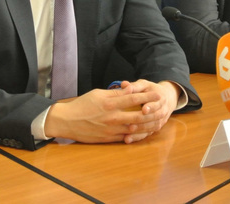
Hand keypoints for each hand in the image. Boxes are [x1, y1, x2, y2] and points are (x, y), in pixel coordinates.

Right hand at [44, 80, 178, 143]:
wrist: (67, 121)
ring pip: (135, 128)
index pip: (133, 99)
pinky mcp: (108, 138)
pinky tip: (145, 132)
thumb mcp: (98, 94)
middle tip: (162, 108)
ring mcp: (111, 129)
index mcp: (109, 103)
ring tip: (158, 121)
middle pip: (138, 115)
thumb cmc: (82, 105)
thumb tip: (130, 90)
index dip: (147, 96)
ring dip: (148, 125)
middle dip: (152, 111)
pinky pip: (127, 137)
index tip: (156, 93)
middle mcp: (112, 117)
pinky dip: (137, 134)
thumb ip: (115, 93)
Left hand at [119, 80, 180, 143]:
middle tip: (132, 125)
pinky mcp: (155, 128)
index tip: (143, 109)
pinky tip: (128, 139)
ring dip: (141, 130)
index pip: (157, 103)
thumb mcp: (144, 85)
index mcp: (160, 98)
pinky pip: (148, 134)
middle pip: (155, 117)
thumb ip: (135, 86)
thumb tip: (124, 84)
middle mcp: (162, 110)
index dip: (151, 106)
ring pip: (152, 127)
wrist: (166, 98)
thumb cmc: (150, 90)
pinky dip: (138, 137)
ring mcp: (160, 120)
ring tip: (129, 132)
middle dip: (144, 121)